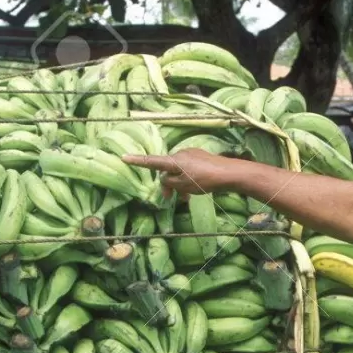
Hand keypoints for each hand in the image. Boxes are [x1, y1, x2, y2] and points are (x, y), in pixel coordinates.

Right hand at [122, 149, 237, 197]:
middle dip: (167, 183)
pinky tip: (195, 191)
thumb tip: (164, 179)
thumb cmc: (204, 180)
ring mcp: (191, 155)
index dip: (137, 161)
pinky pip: (188, 169)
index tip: (124, 157)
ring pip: (179, 171)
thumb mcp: (183, 185)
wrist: (228, 173)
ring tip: (186, 198)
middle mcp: (180, 154)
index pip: (152, 161)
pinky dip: (187, 180)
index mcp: (174, 161)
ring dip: (179, 184)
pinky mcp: (200, 157)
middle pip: (167, 169)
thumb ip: (169, 182)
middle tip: (169, 198)